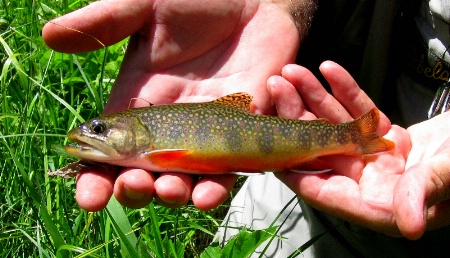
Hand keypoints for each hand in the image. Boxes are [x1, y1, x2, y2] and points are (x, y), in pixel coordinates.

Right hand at [43, 0, 312, 210]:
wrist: (252, 3)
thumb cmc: (197, 3)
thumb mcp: (147, 7)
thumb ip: (106, 22)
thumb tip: (50, 36)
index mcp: (138, 103)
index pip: (109, 151)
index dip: (96, 177)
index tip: (89, 196)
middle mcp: (168, 127)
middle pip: (145, 174)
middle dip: (136, 189)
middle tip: (133, 186)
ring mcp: (204, 134)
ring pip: (185, 181)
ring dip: (175, 194)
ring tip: (171, 192)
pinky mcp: (240, 134)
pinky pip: (228, 170)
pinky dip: (218, 185)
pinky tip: (210, 191)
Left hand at [269, 61, 449, 239]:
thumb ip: (425, 194)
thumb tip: (411, 226)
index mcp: (380, 205)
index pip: (326, 191)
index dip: (295, 169)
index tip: (268, 147)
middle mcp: (373, 184)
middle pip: (324, 151)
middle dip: (298, 119)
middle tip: (276, 88)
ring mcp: (378, 160)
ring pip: (336, 127)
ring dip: (314, 99)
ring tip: (293, 72)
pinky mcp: (388, 138)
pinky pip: (361, 112)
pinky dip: (346, 91)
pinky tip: (329, 70)